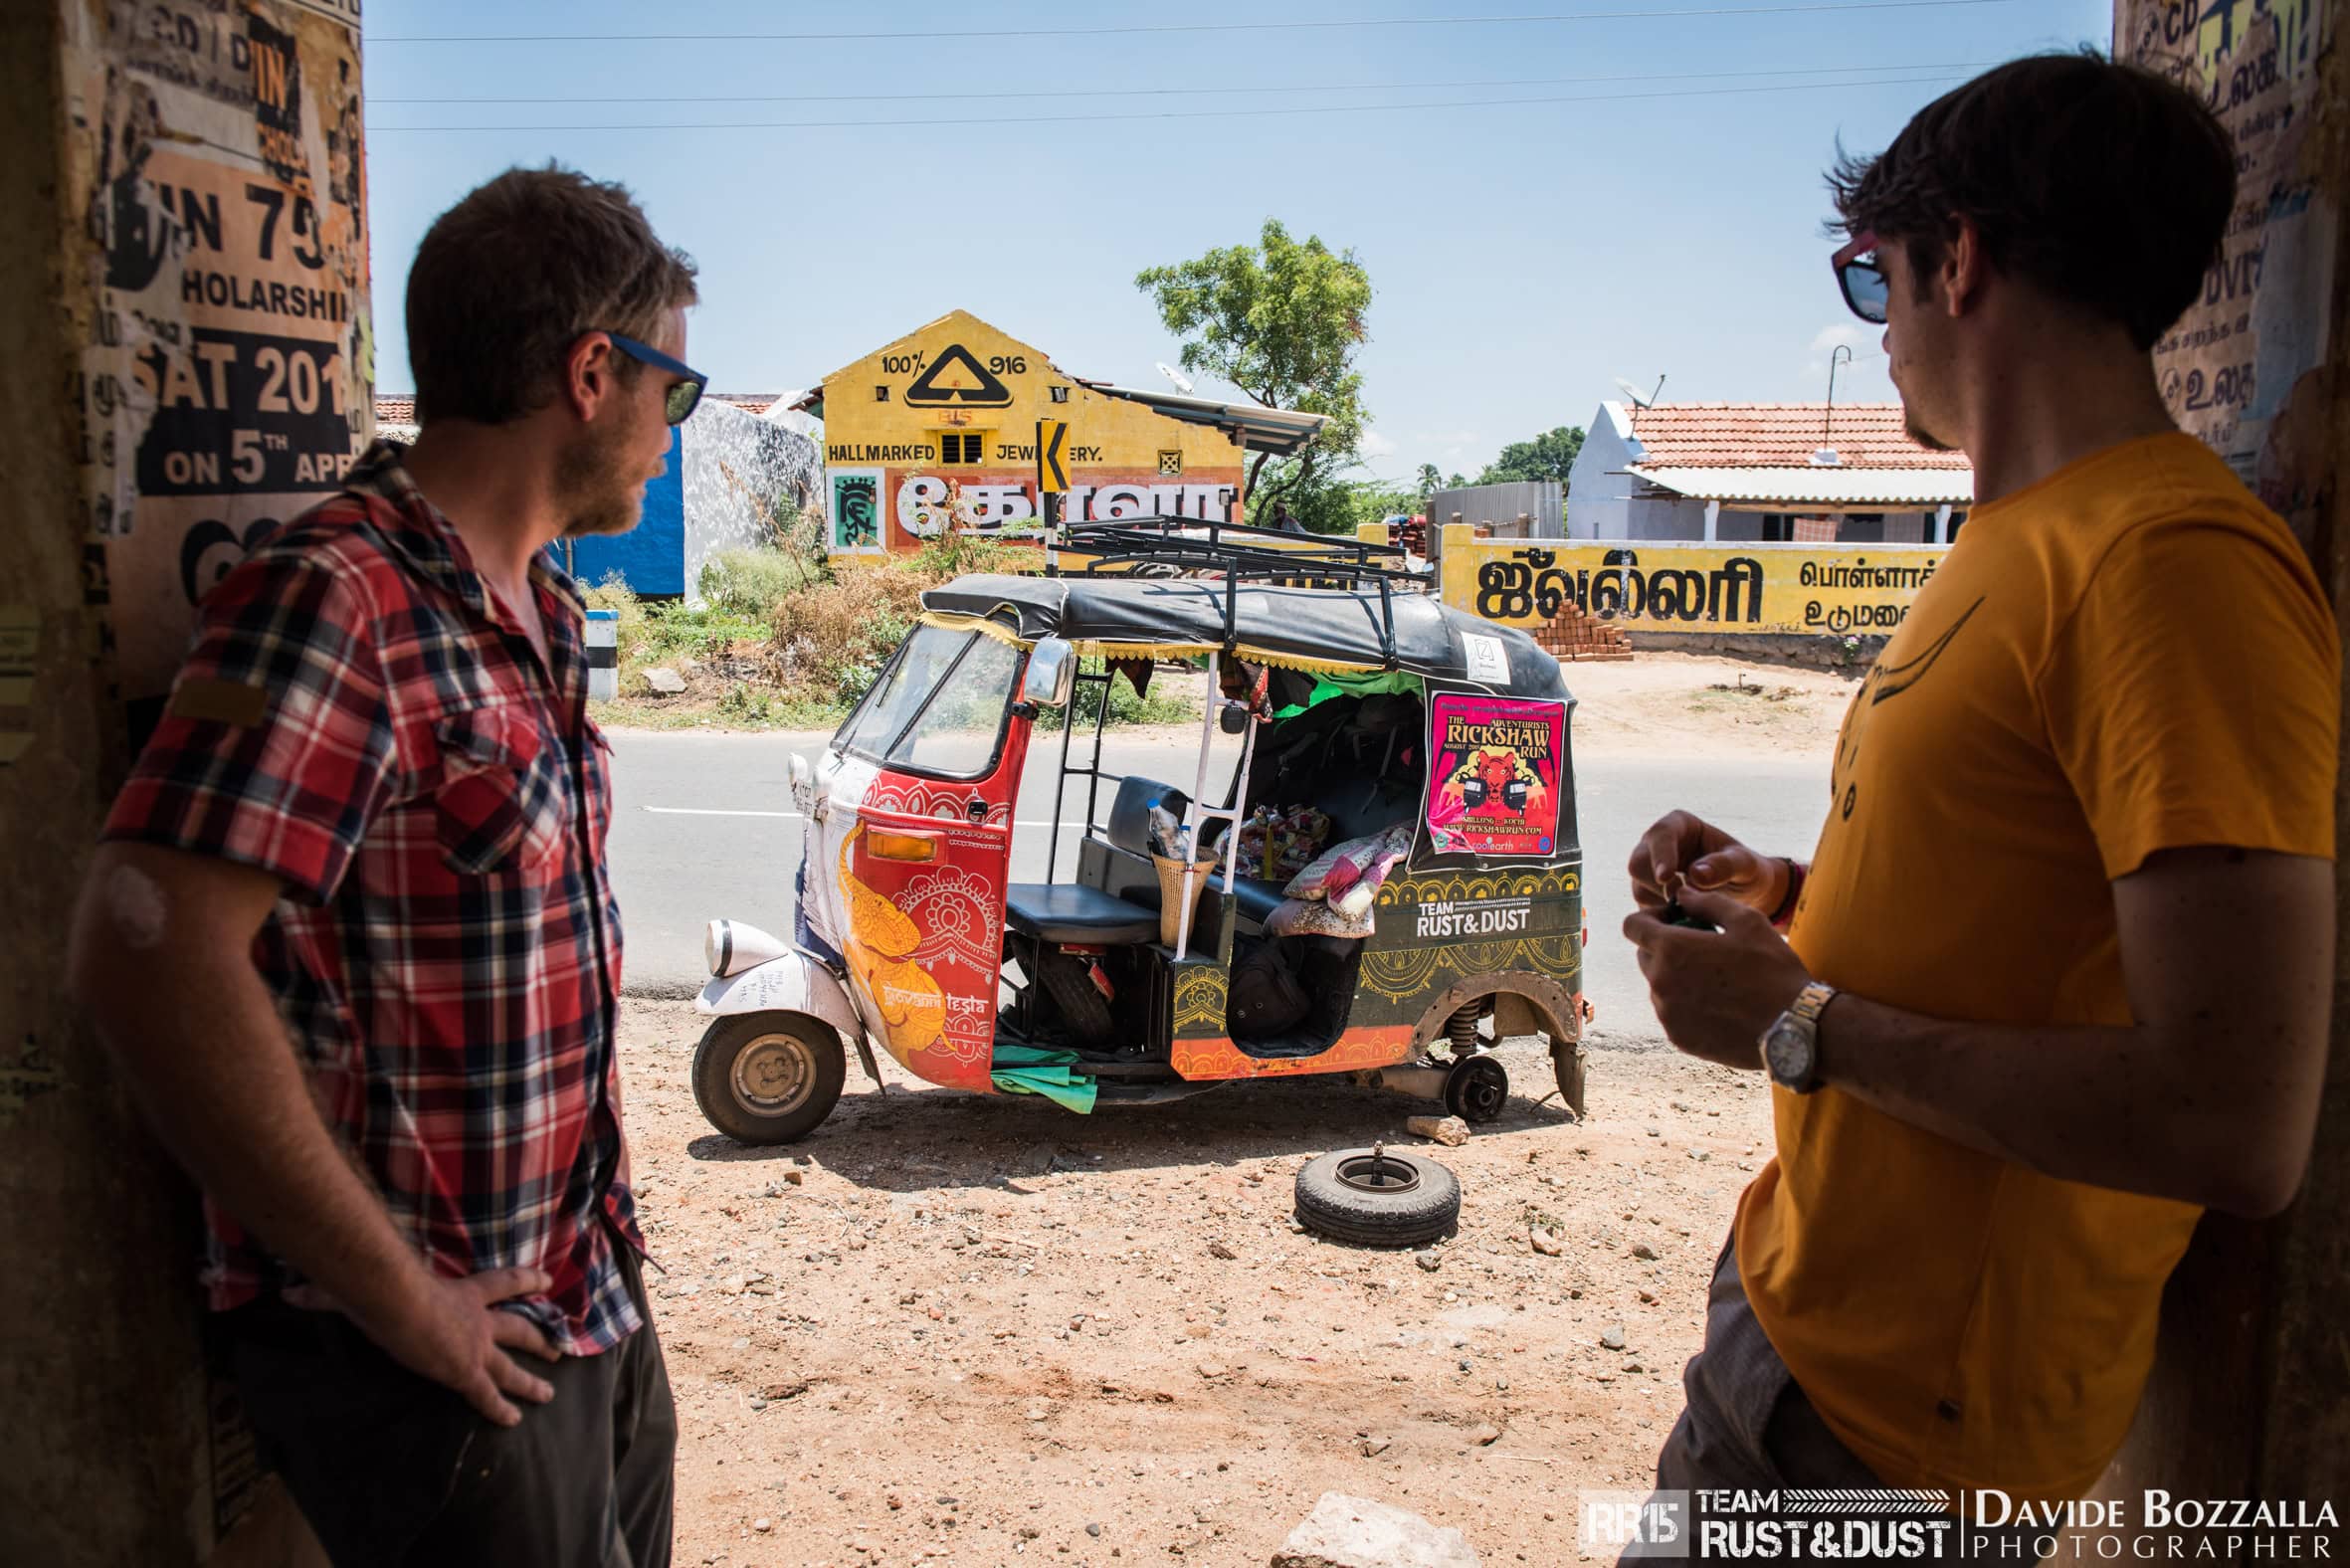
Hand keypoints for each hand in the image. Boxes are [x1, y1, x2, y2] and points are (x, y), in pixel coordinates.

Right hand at [288, 1267, 562, 1426]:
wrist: (397, 1300)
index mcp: (462, 1292)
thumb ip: (330, 1293)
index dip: (524, 1282)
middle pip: (518, 1328)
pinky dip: (502, 1408)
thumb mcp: (367, 1285)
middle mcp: (478, 1320)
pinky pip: (489, 1395)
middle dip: (539, 1339)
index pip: (502, 1283)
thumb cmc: (383, 1286)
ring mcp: (475, 1347)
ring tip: (549, 1393)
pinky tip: (514, 1421)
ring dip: (531, 1380)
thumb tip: (291, 1294)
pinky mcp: (466, 1372)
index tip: (546, 1281)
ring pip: (512, 1367)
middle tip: (559, 1349)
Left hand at [1621, 886, 1812, 1068]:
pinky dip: (1685, 1004)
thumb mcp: (1747, 921)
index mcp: (1671, 949)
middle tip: (1700, 947)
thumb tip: (1681, 893)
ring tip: (1714, 978)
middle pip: (1644, 955)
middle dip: (1664, 946)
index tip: (1675, 919)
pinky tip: (1718, 1003)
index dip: (1650, 917)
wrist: (1793, 1028)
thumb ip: (1706, 902)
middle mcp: (1660, 983)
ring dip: (1675, 976)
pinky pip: (1671, 1012)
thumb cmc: (1773, 969)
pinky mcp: (1678, 1037)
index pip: (1632, 925)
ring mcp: (1667, 1014)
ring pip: (1658, 985)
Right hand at [1627, 810, 1786, 914]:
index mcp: (1679, 825)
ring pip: (1639, 888)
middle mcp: (1657, 845)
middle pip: (1638, 863)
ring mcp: (1650, 870)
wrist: (1745, 893)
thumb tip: (1696, 874)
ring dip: (1662, 904)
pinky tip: (1687, 920)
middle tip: (1684, 900)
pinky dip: (1664, 919)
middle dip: (1657, 884)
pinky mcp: (1649, 894)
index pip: (1660, 835)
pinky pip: (1645, 908)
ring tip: (1694, 911)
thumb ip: (1725, 866)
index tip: (1667, 878)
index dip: (1661, 855)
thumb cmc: (1747, 871)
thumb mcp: (1745, 866)